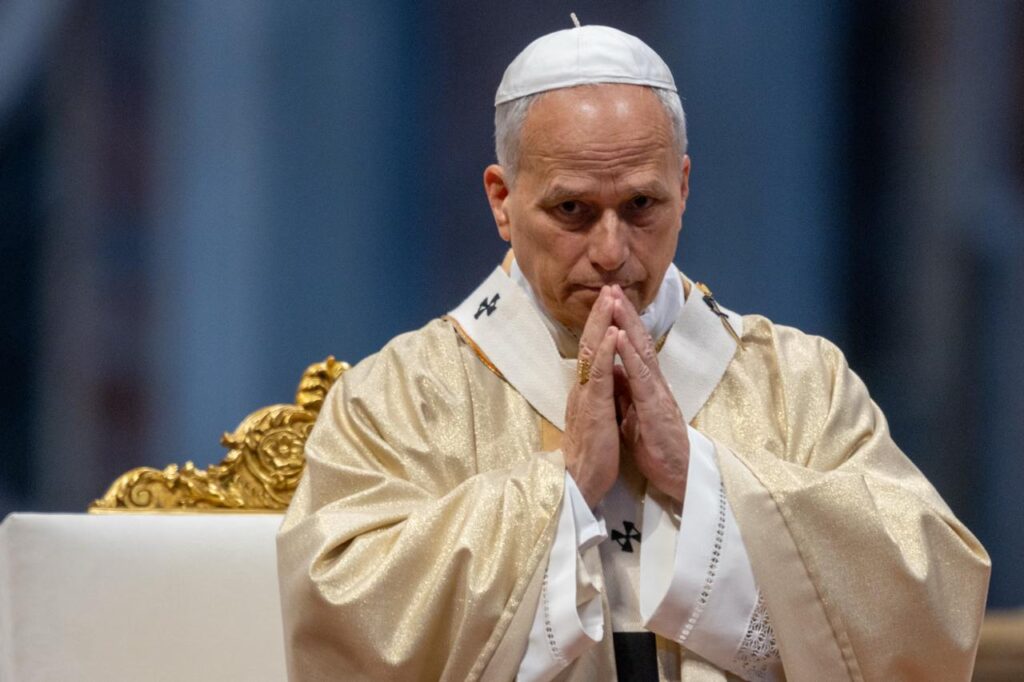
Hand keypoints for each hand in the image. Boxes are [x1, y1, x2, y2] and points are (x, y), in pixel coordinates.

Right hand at [563, 286, 620, 506]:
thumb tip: (601, 382)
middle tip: (609, 287)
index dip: (599, 326)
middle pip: (589, 343)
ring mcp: (585, 396)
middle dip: (600, 314)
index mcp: (585, 392)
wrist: (578, 484)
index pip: (591, 352)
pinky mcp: (593, 408)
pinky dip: (605, 351)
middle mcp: (581, 388)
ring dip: (602, 323)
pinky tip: (611, 333)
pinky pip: (599, 375)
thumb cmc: (590, 457)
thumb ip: (596, 399)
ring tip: (610, 298)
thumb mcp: (595, 420)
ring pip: (592, 352)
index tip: (609, 303)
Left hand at [610, 286, 689, 502]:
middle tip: (611, 287)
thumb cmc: (656, 445)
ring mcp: (656, 392)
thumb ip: (626, 391)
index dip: (621, 324)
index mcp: (645, 384)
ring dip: (627, 324)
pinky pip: (641, 377)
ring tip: (615, 301)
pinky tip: (620, 338)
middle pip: (637, 341)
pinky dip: (629, 355)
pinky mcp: (655, 407)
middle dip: (624, 313)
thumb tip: (613, 372)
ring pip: (640, 351)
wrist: (679, 474)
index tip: (608, 301)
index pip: (632, 347)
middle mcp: (653, 382)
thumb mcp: (634, 413)